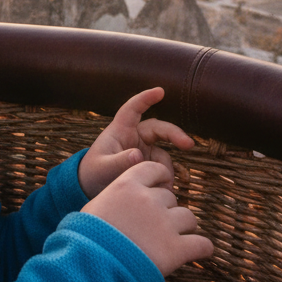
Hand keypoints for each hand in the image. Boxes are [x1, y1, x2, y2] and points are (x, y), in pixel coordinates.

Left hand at [77, 87, 194, 199]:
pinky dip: (164, 178)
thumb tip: (138, 155)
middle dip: (174, 134)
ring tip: (163, 186)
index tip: (160, 91)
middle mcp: (134, 137)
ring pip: (163, 153)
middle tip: (188, 144)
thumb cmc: (93, 173)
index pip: (132, 109)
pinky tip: (162, 190)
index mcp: (119, 130)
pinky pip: (162, 168)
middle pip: (158, 129)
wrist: (93, 189)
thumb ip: (118, 162)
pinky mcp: (148, 164)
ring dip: (165, 168)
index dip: (146, 98)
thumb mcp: (102, 168)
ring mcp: (143, 150)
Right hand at [82, 160, 213, 276]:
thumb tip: (118, 205)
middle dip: (166, 210)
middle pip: (170, 197)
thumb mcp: (95, 208)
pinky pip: (202, 244)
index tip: (159, 190)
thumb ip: (114, 199)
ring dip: (184, 228)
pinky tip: (197, 253)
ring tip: (174, 241)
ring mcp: (164, 223)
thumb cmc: (86, 238)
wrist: (91, 267)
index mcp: (127, 184)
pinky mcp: (176, 249)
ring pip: (189, 217)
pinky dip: (202, 248)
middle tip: (155, 228)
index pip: (155, 169)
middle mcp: (149, 199)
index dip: (160, 180)